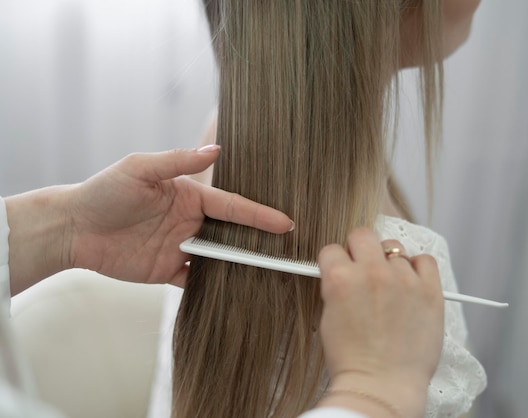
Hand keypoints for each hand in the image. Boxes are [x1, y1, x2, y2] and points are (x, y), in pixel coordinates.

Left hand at [67, 146, 292, 286]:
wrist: (72, 229)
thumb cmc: (104, 191)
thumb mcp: (139, 169)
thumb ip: (177, 162)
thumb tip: (216, 151)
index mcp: (190, 196)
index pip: (231, 205)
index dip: (259, 214)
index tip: (285, 222)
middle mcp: (191, 222)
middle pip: (232, 233)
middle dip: (258, 240)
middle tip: (288, 251)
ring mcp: (181, 248)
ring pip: (220, 258)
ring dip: (241, 265)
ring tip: (269, 274)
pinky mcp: (168, 271)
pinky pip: (198, 280)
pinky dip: (215, 286)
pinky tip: (235, 290)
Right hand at [316, 228, 443, 416]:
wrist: (381, 386)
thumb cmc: (353, 360)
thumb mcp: (328, 317)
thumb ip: (336, 285)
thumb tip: (344, 269)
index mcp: (340, 279)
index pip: (332, 248)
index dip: (336, 261)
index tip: (342, 269)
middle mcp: (372, 273)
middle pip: (363, 235)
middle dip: (360, 250)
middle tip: (365, 270)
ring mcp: (403, 279)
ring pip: (395, 249)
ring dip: (391, 263)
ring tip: (392, 287)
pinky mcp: (430, 290)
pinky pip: (426, 260)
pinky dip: (419, 268)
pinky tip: (412, 284)